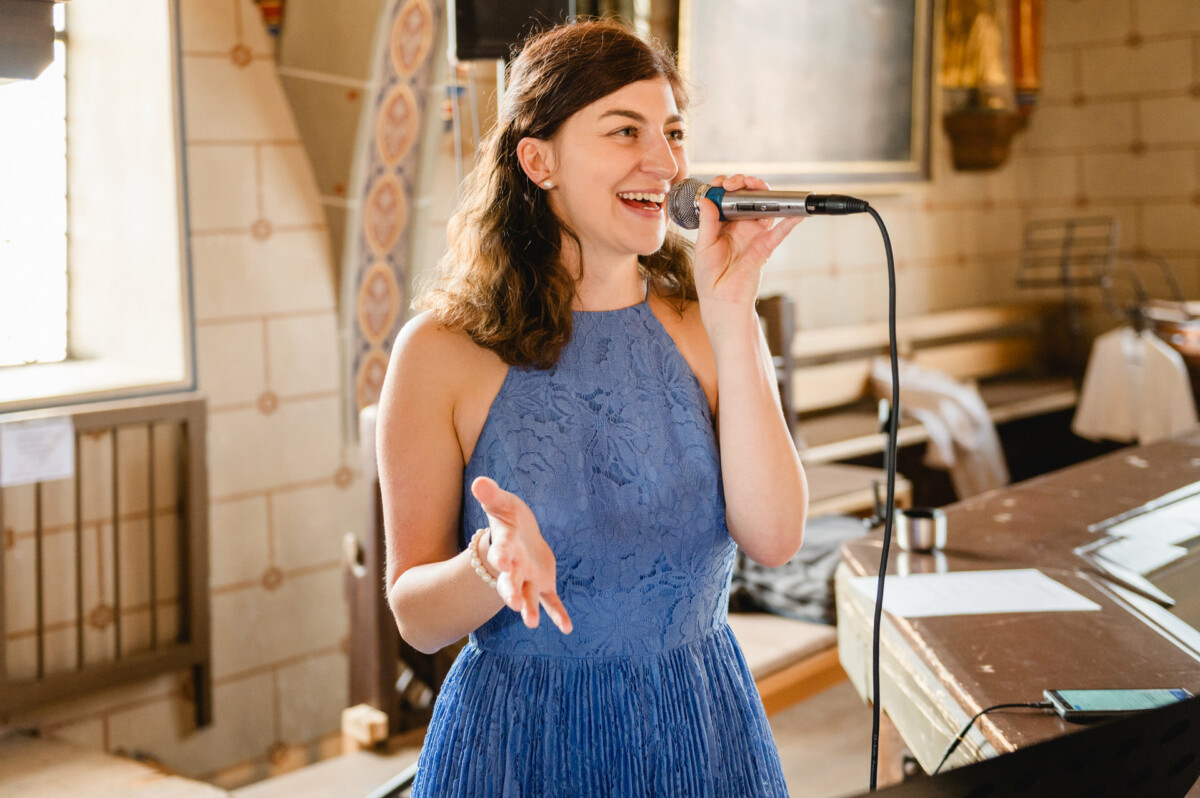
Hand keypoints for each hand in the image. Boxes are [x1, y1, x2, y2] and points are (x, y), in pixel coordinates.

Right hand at [470, 476, 571, 633]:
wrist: (520, 536)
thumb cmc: (509, 517)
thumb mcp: (503, 504)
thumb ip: (491, 495)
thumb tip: (479, 481)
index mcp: (505, 545)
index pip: (501, 550)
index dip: (501, 555)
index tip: (501, 561)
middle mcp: (514, 566)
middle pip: (510, 581)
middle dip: (510, 591)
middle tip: (513, 603)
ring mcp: (528, 578)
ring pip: (527, 595)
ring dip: (528, 608)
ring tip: (530, 623)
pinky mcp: (543, 584)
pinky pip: (551, 602)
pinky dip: (558, 614)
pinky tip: (567, 629)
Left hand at [692, 174, 803, 310]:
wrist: (722, 301)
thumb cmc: (710, 277)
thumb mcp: (704, 246)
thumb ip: (707, 222)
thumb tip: (707, 199)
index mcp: (723, 224)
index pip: (727, 198)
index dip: (724, 186)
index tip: (719, 183)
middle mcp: (740, 225)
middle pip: (748, 197)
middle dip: (743, 183)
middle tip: (735, 183)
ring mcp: (754, 234)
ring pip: (765, 207)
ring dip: (763, 193)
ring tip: (756, 185)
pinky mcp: (766, 246)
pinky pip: (781, 231)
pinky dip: (790, 220)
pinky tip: (796, 212)